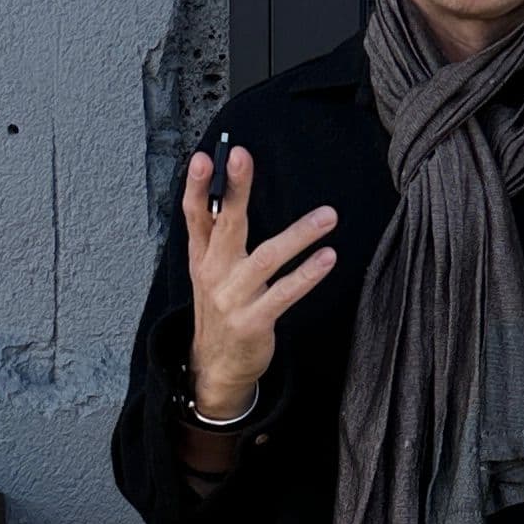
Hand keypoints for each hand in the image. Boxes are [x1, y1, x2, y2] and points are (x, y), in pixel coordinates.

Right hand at [181, 144, 338, 417]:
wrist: (216, 366)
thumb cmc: (221, 308)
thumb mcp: (209, 270)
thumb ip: (216, 233)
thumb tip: (228, 188)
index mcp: (201, 257)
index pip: (195, 215)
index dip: (196, 186)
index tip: (204, 157)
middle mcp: (214, 273)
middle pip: (225, 225)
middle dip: (234, 190)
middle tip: (241, 156)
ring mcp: (233, 299)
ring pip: (267, 258)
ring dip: (299, 234)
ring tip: (328, 216)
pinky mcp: (254, 321)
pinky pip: (285, 293)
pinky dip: (308, 274)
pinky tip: (328, 256)